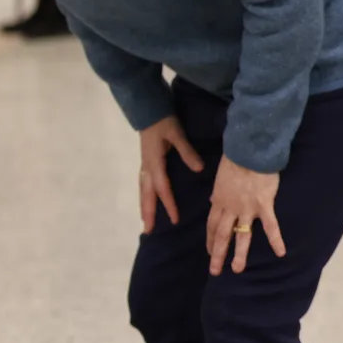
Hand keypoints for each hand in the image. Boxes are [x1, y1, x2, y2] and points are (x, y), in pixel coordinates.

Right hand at [138, 116, 204, 233]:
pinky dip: (144, 197)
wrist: (149, 111)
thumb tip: (199, 169)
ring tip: (145, 222)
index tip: (175, 220)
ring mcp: (144, 166)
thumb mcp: (177, 134)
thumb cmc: (163, 122)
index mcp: (155, 163)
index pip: (162, 188)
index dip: (168, 205)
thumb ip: (187, 152)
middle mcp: (147, 168)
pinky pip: (143, 186)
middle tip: (148, 231)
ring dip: (144, 208)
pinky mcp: (145, 164)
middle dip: (148, 213)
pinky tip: (147, 202)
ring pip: (142, 192)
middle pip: (146, 195)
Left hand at [206, 157, 285, 275]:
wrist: (250, 151)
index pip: (212, 225)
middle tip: (214, 271)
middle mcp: (230, 208)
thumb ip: (218, 191)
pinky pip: (271, 226)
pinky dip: (276, 240)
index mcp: (218, 201)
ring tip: (237, 269)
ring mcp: (246, 208)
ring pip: (241, 235)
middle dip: (217, 254)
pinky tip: (280, 253)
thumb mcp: (219, 177)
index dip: (211, 240)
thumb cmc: (235, 160)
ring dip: (239, 254)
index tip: (210, 252)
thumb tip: (213, 199)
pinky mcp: (264, 205)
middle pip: (222, 235)